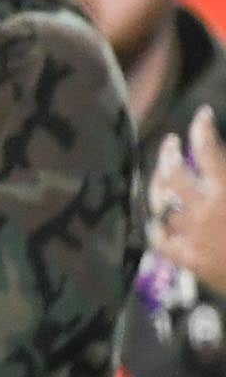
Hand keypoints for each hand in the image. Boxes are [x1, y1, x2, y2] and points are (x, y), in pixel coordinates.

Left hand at [151, 109, 225, 292]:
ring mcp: (192, 236)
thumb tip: (220, 170)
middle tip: (171, 142)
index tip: (202, 116)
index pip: (209, 151)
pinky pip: (160, 240)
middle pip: (173, 174)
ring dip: (158, 186)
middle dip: (169, 154)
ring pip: (161, 205)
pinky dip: (157, 227)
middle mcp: (205, 210)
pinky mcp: (188, 260)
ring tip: (160, 175)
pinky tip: (158, 219)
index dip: (202, 130)